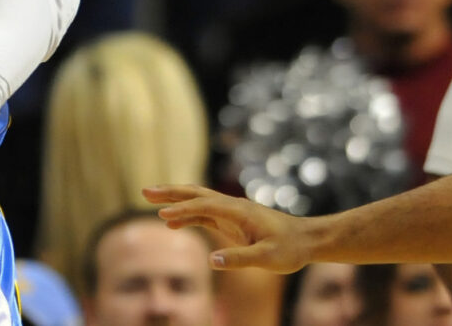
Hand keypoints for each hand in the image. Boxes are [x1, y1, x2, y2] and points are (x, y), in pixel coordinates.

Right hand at [143, 184, 320, 272]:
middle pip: (197, 194)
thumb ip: (239, 259)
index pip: (205, 206)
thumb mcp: (267, 258)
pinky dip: (187, 215)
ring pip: (198, 201)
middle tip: (144, 190)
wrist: (307, 240)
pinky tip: (173, 223)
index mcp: (240, 212)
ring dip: (175, 200)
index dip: (183, 210)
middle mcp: (233, 207)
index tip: (161, 216)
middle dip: (170, 192)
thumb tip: (210, 261)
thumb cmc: (290, 249)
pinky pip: (205, 214)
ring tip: (151, 201)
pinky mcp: (233, 221)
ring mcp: (232, 212)